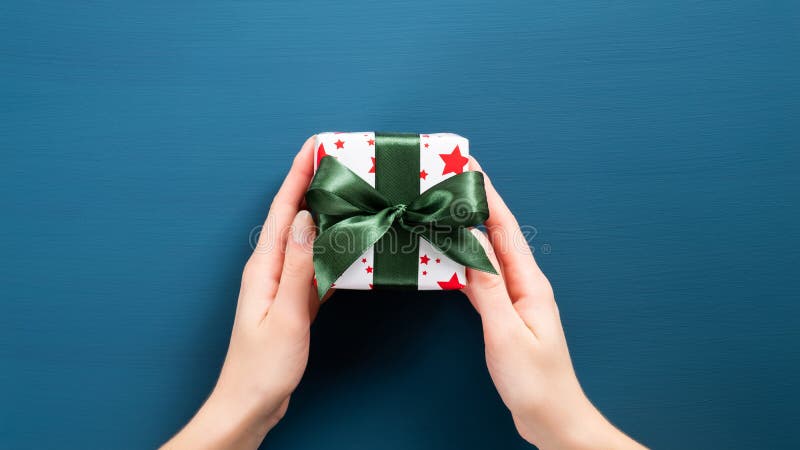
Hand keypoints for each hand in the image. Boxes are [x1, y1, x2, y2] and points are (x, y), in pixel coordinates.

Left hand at [163, 137, 318, 449]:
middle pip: (295, 216)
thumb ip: (298, 266)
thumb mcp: (285, 315)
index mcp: (264, 266)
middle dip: (313, 185)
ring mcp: (281, 284)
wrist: (250, 403)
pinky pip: (315, 265)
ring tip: (349, 194)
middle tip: (341, 161)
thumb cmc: (263, 366)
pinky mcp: (293, 301)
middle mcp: (271, 268)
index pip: (284, 209)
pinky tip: (347, 244)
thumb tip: (308, 218)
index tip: (315, 145)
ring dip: (326, 214)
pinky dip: (331, 250)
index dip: (298, 174)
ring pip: (307, 239)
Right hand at [463, 158, 644, 449]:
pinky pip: (481, 278)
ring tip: (442, 209)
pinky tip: (447, 257)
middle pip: (496, 234)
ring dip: (466, 229)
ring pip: (486, 253)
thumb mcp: (507, 334)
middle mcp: (524, 284)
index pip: (504, 228)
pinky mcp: (505, 313)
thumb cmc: (535, 382)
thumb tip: (469, 246)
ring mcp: (515, 298)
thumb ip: (487, 289)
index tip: (467, 167)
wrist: (552, 417)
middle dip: (474, 203)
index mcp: (530, 283)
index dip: (486, 195)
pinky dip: (463, 262)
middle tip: (447, 179)